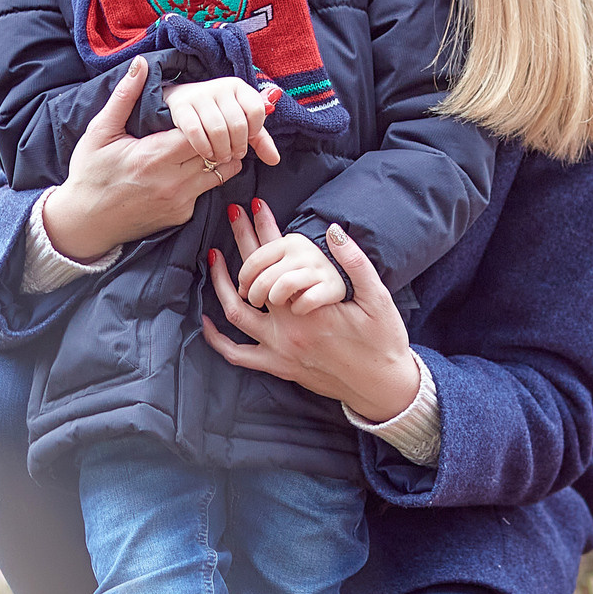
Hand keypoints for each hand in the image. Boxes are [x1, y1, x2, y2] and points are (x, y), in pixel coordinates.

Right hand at [43, 60, 244, 260]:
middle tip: (211, 123)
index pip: (202, 131)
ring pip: (223, 172)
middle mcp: (173, 182)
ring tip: (206, 142)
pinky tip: (189, 167)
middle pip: (220, 151)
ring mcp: (180, 202)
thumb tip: (140, 63)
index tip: (199, 110)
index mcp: (154, 156)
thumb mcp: (100, 132)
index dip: (207, 118)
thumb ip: (124, 97)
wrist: (84, 222)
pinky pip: (206, 191)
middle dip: (220, 135)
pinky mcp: (182, 215)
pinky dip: (204, 177)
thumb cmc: (90, 173)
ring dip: (219, 156)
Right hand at [163, 77, 282, 167]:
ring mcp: (200, 95)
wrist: (184, 101)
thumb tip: (274, 159)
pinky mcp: (181, 106)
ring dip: (222, 150)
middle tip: (234, 154)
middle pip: (238, 124)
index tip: (248, 138)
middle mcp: (221, 86)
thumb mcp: (243, 123)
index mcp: (239, 87)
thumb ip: (261, 140)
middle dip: (238, 146)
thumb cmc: (220, 115)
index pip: (256, 110)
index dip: (254, 130)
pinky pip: (195, 131)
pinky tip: (207, 154)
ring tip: (221, 157)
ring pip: (218, 130)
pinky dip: (204, 147)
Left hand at [202, 200, 421, 421]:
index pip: (278, 259)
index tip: (256, 206)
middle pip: (251, 279)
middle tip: (234, 215)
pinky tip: (208, 322)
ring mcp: (279, 351)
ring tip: (214, 257)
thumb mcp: (379, 299)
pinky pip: (238, 354)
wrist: (383, 387)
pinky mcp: (279, 368)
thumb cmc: (384, 342)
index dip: (266, 228)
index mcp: (310, 308)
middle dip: (242, 242)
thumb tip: (334, 231)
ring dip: (220, 284)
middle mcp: (288, 329)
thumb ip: (355, 264)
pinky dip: (218, 339)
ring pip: (236, 314)